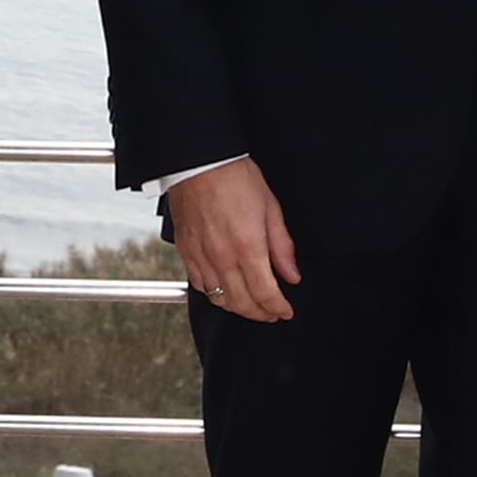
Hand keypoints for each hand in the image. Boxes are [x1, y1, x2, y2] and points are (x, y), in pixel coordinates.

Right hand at [167, 157, 299, 323]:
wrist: (199, 162)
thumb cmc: (234, 177)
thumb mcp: (270, 207)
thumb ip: (282, 246)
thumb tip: (291, 273)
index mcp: (247, 246)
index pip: (265, 293)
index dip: (278, 308)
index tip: (285, 311)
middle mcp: (222, 256)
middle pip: (242, 303)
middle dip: (260, 314)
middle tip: (271, 313)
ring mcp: (201, 255)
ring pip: (218, 298)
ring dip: (237, 307)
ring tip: (250, 304)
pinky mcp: (185, 251)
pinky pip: (199, 284)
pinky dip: (214, 293)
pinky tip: (224, 289)